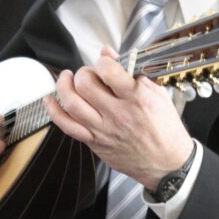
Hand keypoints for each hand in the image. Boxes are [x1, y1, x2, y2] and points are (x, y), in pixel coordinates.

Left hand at [45, 47, 192, 189]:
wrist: (168, 165)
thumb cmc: (165, 130)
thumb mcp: (158, 95)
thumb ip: (133, 73)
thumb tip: (109, 54)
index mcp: (137, 99)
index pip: (110, 72)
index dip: (103, 61)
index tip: (105, 62)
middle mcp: (118, 115)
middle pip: (85, 85)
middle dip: (83, 73)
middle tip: (89, 74)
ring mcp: (104, 130)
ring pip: (72, 104)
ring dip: (64, 86)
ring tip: (68, 79)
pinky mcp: (95, 142)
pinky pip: (68, 126)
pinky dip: (54, 111)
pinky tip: (50, 100)